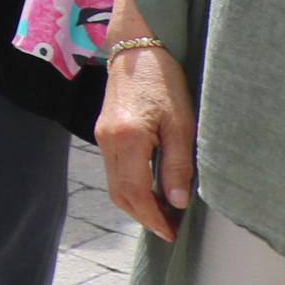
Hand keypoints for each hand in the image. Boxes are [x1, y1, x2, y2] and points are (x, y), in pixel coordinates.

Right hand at [97, 44, 196, 242]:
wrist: (136, 50)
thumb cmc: (163, 82)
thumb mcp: (181, 124)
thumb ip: (177, 164)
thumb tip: (175, 201)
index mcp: (127, 139)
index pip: (136, 192)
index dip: (153, 218)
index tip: (171, 234)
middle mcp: (108, 141)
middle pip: (120, 193)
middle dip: (143, 217)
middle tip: (169, 230)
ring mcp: (102, 137)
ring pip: (114, 184)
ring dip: (136, 204)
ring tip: (163, 213)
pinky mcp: (104, 133)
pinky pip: (114, 170)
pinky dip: (130, 187)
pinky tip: (150, 188)